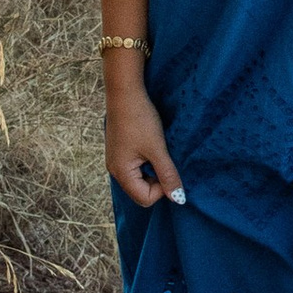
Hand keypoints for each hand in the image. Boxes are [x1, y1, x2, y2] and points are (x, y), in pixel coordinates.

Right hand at [106, 74, 186, 210]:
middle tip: (164, 159)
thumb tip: (178, 199)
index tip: (168, 167)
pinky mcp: (119, 150)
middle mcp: (115, 170)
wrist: (125, 92)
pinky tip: (151, 145)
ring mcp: (115, 160)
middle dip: (157, 181)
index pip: (145, 199)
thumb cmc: (140, 120)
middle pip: (141, 191)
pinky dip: (146, 161)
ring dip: (152, 170)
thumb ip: (167, 175)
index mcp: (121, 173)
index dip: (162, 188)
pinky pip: (134, 166)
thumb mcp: (157, 149)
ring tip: (158, 150)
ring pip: (139, 178)